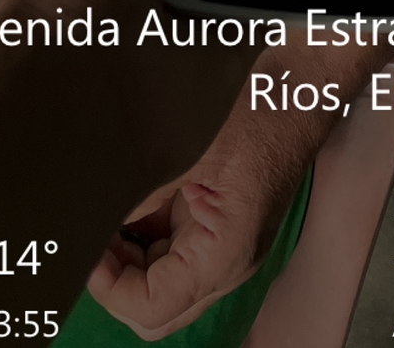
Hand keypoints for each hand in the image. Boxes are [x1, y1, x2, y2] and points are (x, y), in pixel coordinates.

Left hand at [87, 124, 300, 340]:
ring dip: (128, 262)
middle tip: (93, 243)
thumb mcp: (193, 152)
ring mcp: (225, 243)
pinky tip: (128, 207)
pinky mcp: (220, 224)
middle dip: (117, 284)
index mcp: (227, 250)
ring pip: (162, 283)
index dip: (111, 290)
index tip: (87, 257)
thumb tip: (100, 226)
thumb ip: (146, 197)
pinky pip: (173, 252)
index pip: (155, 307)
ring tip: (105, 221)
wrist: (306, 83)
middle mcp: (229, 260)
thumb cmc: (263, 110)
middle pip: (159, 310)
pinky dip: (143, 239)